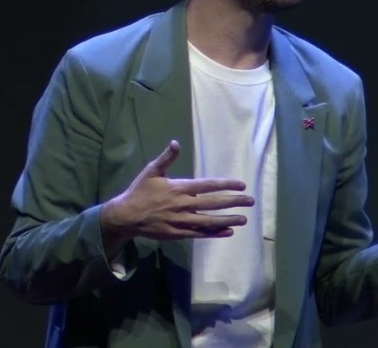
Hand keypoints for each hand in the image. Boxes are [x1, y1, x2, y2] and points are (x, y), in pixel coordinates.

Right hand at [101, 141, 254, 247]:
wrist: (127, 216)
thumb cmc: (140, 191)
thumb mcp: (151, 171)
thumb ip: (166, 158)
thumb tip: (175, 143)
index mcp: (180, 188)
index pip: (208, 186)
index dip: (226, 185)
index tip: (241, 185)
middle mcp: (184, 205)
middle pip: (214, 204)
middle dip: (234, 202)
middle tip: (250, 202)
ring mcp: (182, 221)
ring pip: (209, 221)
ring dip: (228, 220)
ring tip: (243, 219)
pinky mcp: (178, 233)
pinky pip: (200, 234)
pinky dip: (214, 233)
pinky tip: (227, 232)